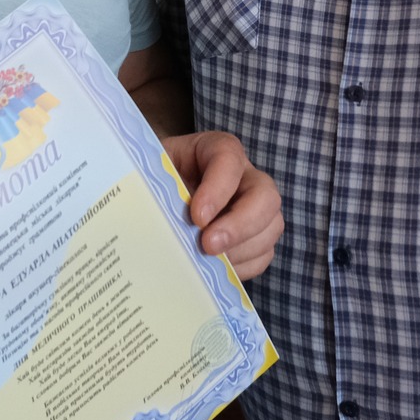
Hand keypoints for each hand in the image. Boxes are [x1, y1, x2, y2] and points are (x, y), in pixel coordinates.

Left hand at [162, 130, 282, 280]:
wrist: (153, 202)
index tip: (197, 216)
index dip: (218, 187)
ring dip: (241, 249)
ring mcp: (252, 206)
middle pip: (265, 194)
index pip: (229, 158)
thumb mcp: (148, 173)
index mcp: (214, 150)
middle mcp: (242, 176)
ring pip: (271, 226)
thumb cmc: (151, 183)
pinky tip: (216, 269)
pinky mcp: (254, 236)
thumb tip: (154, 210)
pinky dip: (243, 265)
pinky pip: (263, 253)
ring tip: (207, 261)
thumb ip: (153, 183)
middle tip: (208, 245)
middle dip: (240, 224)